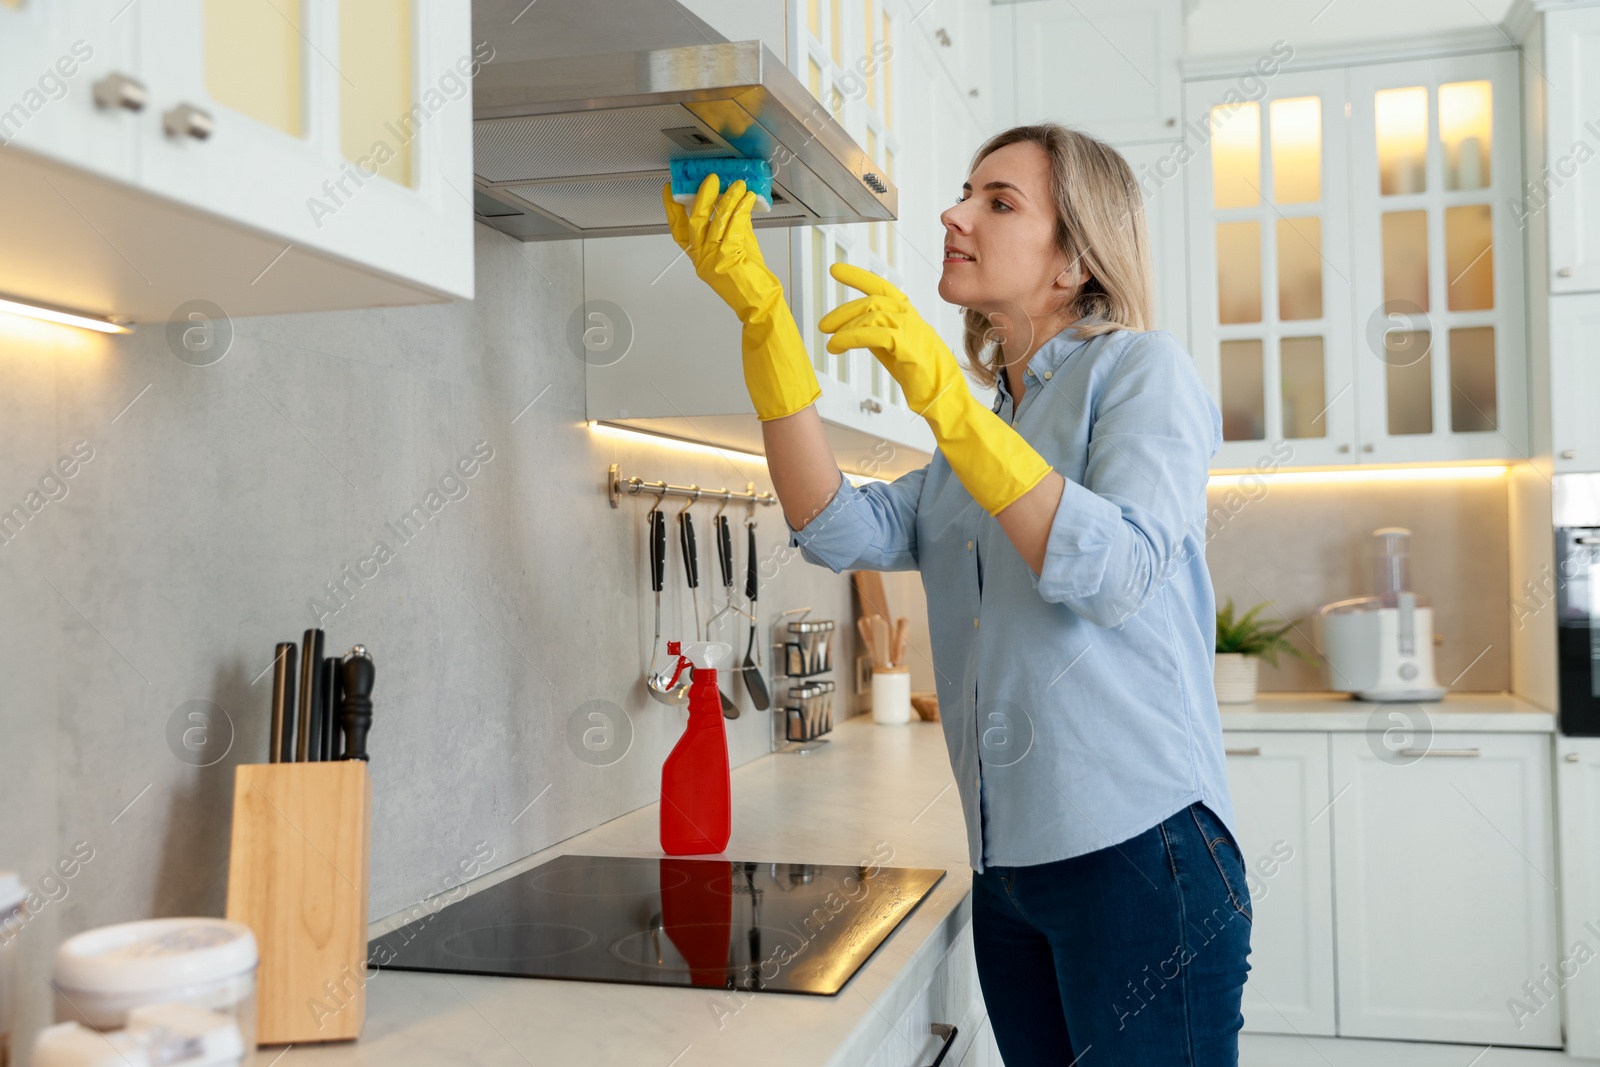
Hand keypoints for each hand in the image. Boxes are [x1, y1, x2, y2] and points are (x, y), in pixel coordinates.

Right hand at [662, 174, 779, 324]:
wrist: (760, 304)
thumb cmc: (750, 281)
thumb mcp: (737, 249)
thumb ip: (732, 228)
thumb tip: (733, 202)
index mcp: (699, 258)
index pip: (678, 231)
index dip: (672, 210)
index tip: (670, 190)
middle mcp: (702, 259)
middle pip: (694, 221)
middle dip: (702, 196)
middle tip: (711, 179)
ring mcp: (713, 259)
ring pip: (715, 220)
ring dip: (727, 199)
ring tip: (738, 185)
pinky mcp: (727, 257)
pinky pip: (733, 226)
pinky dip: (740, 209)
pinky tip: (747, 199)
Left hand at [819, 262, 1051, 514]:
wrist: (944, 398)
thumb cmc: (922, 378)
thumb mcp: (895, 350)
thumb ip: (879, 335)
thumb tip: (854, 328)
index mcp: (909, 315)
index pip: (882, 287)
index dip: (858, 276)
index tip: (836, 269)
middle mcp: (911, 317)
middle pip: (871, 301)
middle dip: (842, 311)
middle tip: (823, 325)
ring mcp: (911, 329)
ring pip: (870, 315)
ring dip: (844, 326)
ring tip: (830, 341)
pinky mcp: (907, 345)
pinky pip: (873, 334)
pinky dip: (851, 338)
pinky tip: (838, 346)